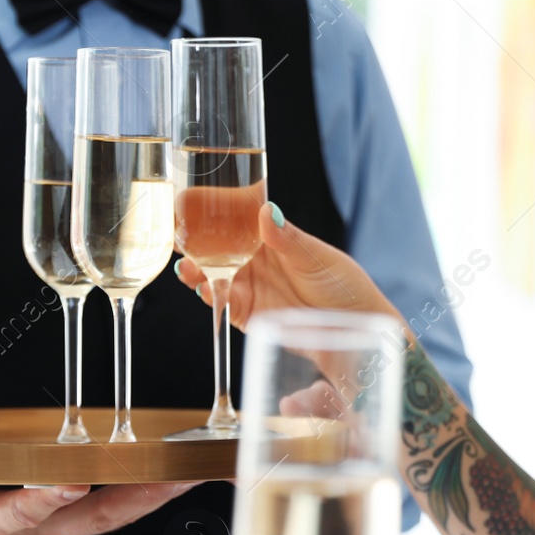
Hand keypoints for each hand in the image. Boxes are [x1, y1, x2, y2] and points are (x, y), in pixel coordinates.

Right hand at [0, 480, 198, 534]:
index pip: (25, 512)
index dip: (47, 499)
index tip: (72, 482)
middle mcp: (40, 533)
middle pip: (95, 515)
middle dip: (139, 495)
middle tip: (176, 473)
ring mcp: (64, 532)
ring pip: (118, 513)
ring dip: (158, 493)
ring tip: (195, 469)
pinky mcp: (79, 525)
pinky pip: (122, 509)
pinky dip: (154, 493)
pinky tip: (183, 474)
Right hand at [172, 203, 401, 330]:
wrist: (356, 326)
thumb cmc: (343, 284)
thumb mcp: (316, 258)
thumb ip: (288, 240)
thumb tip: (267, 212)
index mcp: (271, 239)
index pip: (235, 222)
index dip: (212, 216)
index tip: (191, 207)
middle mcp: (256, 261)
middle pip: (217, 249)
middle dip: (195, 244)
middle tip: (179, 238)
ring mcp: (251, 287)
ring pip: (214, 276)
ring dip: (197, 270)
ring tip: (188, 266)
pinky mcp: (249, 314)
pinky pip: (224, 304)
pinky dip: (210, 296)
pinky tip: (203, 288)